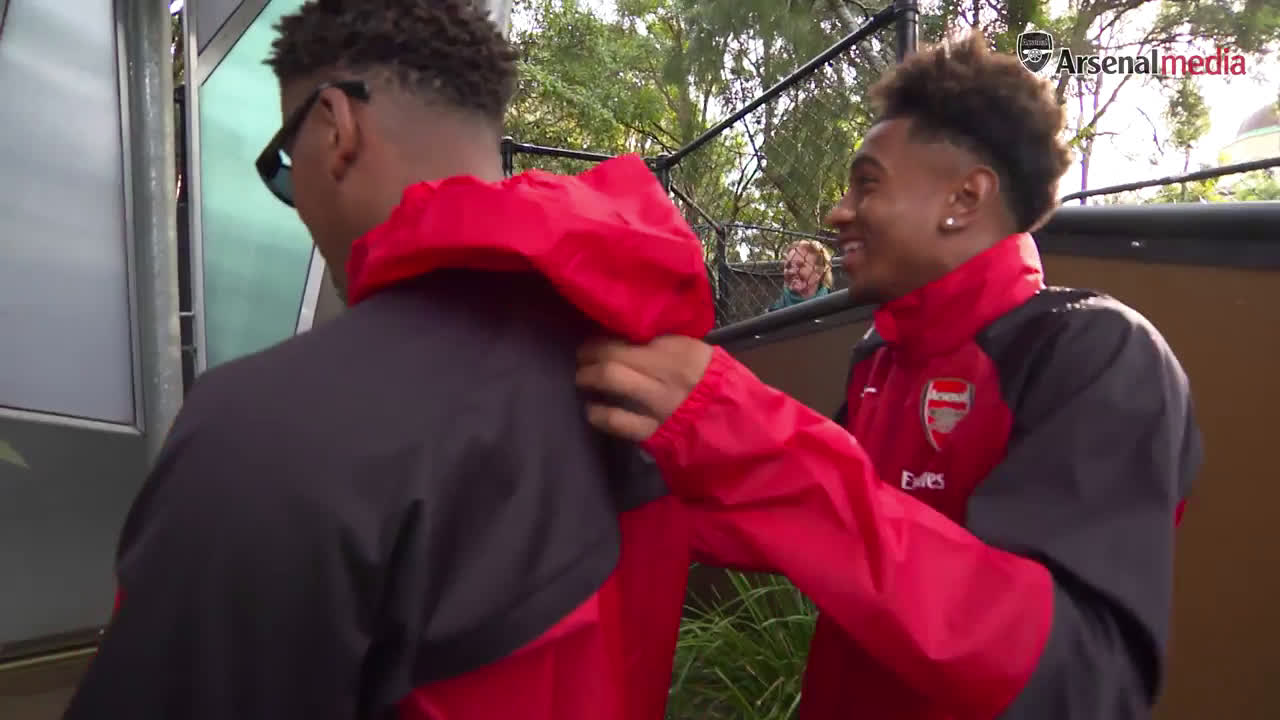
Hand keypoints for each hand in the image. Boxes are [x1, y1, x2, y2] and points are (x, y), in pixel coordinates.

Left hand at [576, 336, 713, 440]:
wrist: (737, 426)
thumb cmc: (715, 385)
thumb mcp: (698, 354)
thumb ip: (666, 345)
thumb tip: (628, 339)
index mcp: (679, 349)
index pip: (630, 335)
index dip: (604, 338)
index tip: (594, 340)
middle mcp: (666, 371)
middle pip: (614, 354)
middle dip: (589, 354)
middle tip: (581, 357)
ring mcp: (659, 402)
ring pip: (611, 379)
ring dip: (588, 377)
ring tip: (583, 378)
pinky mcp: (654, 431)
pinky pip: (616, 419)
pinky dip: (598, 413)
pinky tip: (593, 410)